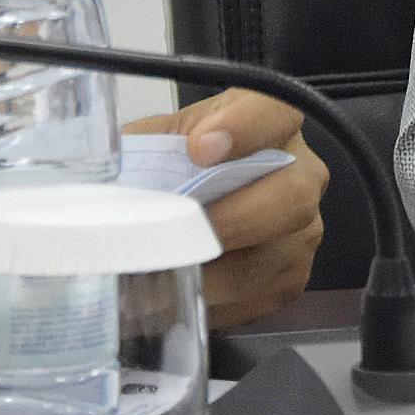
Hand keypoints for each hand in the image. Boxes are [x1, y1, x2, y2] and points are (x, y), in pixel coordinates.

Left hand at [126, 89, 327, 327]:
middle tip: (182, 235)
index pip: (275, 112)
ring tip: (161, 279)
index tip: (200, 148)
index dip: (243, 129)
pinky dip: (215, 301)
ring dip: (214, 274)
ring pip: (273, 257)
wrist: (218, 193)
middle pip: (290, 196)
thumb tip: (108, 171)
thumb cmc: (192, 162)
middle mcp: (301, 171)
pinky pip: (260, 295)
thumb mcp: (170, 137)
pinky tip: (180, 297)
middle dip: (231, 220)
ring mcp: (305, 226)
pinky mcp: (292, 273)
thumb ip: (149, 144)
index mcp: (271, 121)